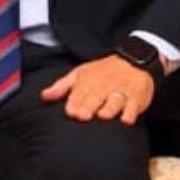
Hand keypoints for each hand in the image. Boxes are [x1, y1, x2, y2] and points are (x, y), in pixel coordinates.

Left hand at [40, 55, 154, 124]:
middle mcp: (104, 85)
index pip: (80, 93)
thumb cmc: (102, 72)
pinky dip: (130, 112)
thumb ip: (61, 87)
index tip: (71, 112)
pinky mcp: (136, 97)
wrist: (133, 60)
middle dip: (89, 106)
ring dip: (109, 108)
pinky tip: (126, 119)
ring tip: (103, 116)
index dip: (75, 103)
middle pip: (96, 97)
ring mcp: (121, 91)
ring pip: (115, 100)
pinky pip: (134, 106)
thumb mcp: (80, 74)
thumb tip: (43, 96)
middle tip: (83, 116)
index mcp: (88, 81)